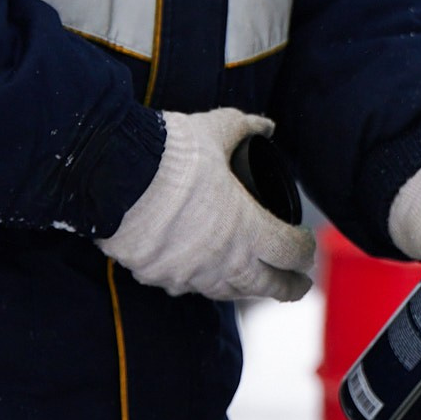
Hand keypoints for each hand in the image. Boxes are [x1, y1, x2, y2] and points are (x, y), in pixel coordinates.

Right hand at [98, 109, 314, 301]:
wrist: (114, 174)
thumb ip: (246, 127)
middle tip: (297, 285)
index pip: (291, 253)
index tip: (306, 245)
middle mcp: (224, 261)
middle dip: (288, 288)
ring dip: (246, 289)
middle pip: (268, 287)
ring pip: (227, 293)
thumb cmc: (173, 152)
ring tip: (255, 283)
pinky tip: (203, 273)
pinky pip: (187, 287)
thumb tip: (265, 126)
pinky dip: (201, 282)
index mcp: (249, 229)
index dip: (305, 251)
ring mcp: (190, 274)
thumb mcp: (218, 130)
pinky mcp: (158, 276)